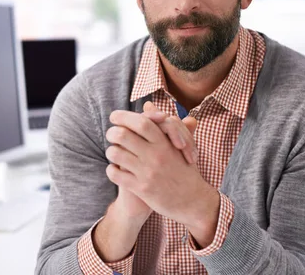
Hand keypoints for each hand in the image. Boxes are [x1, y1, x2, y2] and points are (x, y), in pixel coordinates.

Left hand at [105, 110, 219, 246]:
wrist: (193, 200)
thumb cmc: (184, 168)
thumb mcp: (178, 143)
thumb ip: (161, 124)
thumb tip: (148, 104)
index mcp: (165, 142)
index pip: (141, 121)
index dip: (123, 116)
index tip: (114, 117)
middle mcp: (156, 155)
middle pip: (123, 134)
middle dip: (112, 132)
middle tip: (111, 134)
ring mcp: (148, 172)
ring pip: (115, 153)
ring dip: (110, 151)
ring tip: (114, 153)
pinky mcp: (142, 189)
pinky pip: (116, 174)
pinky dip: (111, 170)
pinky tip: (115, 169)